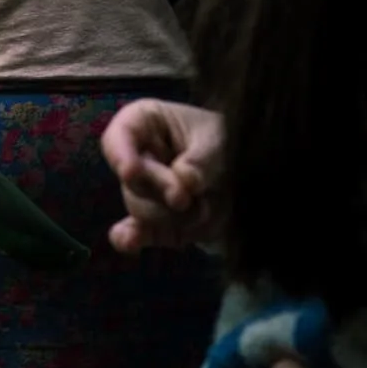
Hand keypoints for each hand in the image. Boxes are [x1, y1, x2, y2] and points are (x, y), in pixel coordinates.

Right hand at [101, 99, 223, 253]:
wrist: (248, 179)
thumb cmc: (228, 143)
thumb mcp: (220, 140)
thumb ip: (202, 159)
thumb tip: (183, 181)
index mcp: (146, 124)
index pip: (119, 135)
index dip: (120, 154)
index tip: (131, 171)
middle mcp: (137, 158)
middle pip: (131, 180)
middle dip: (160, 190)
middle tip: (185, 198)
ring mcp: (144, 193)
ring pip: (140, 209)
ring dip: (174, 215)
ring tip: (204, 206)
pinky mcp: (151, 224)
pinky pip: (133, 233)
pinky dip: (132, 239)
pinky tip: (131, 242)